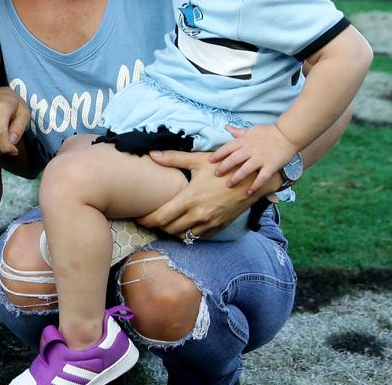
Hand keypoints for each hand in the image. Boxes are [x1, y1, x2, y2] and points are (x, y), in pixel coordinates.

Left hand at [137, 149, 261, 237]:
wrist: (253, 179)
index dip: (146, 220)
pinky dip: (188, 233)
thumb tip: (151, 154)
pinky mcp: (219, 227)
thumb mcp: (198, 160)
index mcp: (190, 199)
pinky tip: (183, 224)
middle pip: (169, 229)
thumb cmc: (224, 167)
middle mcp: (199, 214)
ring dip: (171, 230)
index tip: (138, 216)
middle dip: (156, 225)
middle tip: (148, 218)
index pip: (160, 217)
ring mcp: (210, 223)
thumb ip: (172, 158)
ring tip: (164, 221)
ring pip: (183, 235)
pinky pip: (199, 237)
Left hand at [210, 124, 298, 193]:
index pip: (228, 148)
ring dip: (237, 177)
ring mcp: (261, 158)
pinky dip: (256, 185)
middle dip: (224, 167)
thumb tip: (226, 127)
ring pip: (246, 169)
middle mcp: (250, 150)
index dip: (218, 154)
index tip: (210, 160)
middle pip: (234, 159)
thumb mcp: (250, 130)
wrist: (287, 135)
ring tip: (229, 185)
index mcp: (244, 141)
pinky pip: (262, 177)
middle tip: (216, 174)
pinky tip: (249, 192)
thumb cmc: (268, 132)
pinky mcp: (271, 165)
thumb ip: (238, 132)